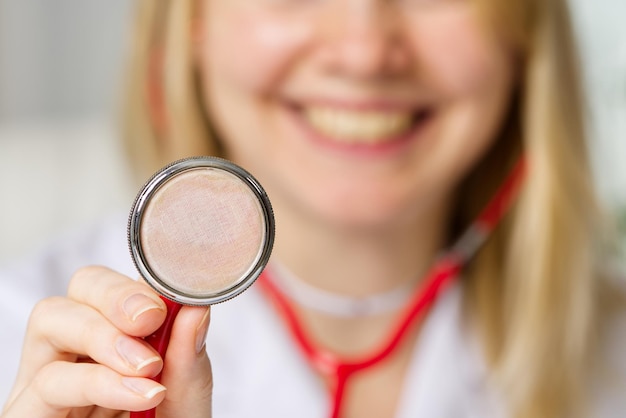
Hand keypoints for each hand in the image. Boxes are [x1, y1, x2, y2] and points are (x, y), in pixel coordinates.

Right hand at [1, 266, 212, 417]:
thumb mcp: (185, 404)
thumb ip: (189, 361)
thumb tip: (196, 309)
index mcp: (112, 346)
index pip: (108, 290)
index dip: (133, 286)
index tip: (167, 303)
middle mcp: (75, 358)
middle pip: (73, 293)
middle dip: (113, 297)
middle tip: (149, 319)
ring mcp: (48, 385)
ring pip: (49, 321)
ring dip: (104, 336)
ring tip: (146, 368)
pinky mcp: (29, 415)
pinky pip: (48, 382)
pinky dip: (97, 381)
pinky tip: (136, 392)